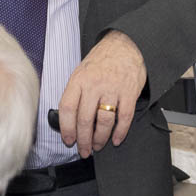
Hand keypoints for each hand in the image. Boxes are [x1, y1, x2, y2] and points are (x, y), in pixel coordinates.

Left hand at [58, 31, 146, 157]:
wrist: (125, 44)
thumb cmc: (102, 60)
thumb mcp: (81, 71)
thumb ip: (75, 93)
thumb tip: (68, 119)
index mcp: (78, 80)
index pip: (67, 108)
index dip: (66, 128)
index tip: (68, 140)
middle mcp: (94, 85)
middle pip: (84, 119)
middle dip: (83, 140)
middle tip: (84, 150)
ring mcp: (112, 89)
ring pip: (103, 122)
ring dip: (100, 139)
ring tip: (98, 146)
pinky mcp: (129, 93)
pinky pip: (124, 118)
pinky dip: (120, 132)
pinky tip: (116, 139)